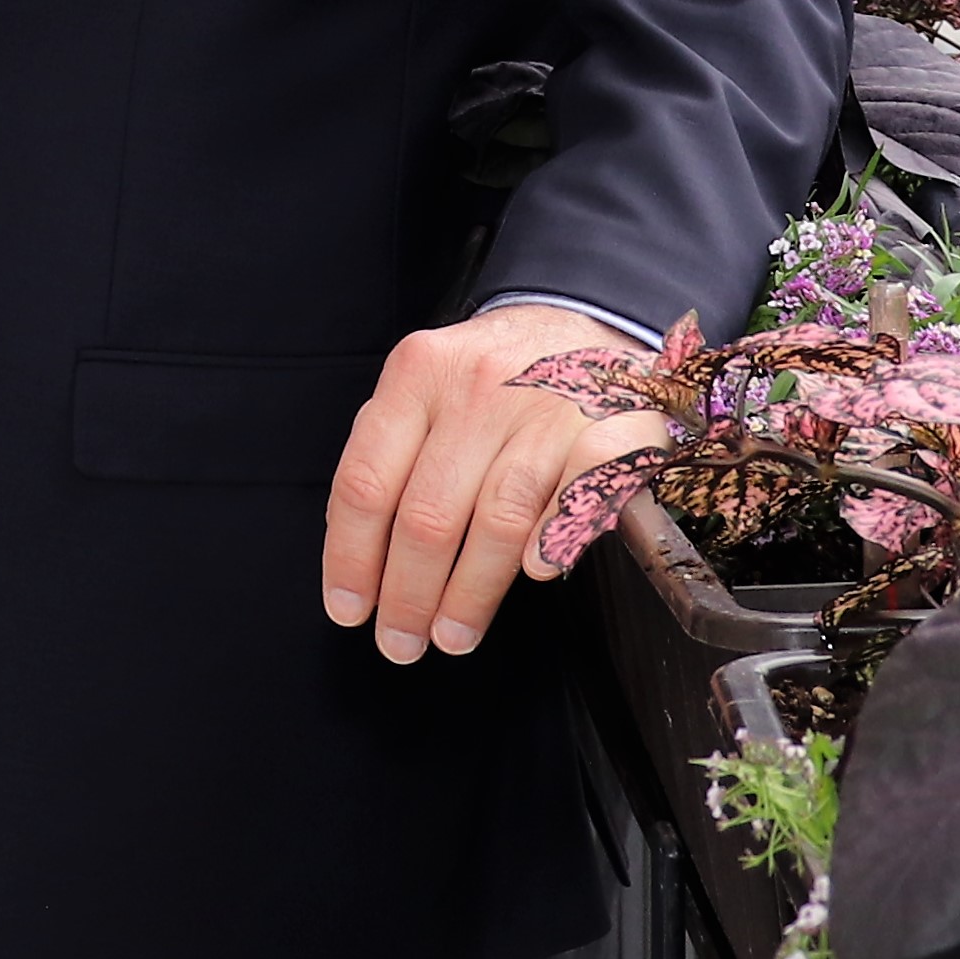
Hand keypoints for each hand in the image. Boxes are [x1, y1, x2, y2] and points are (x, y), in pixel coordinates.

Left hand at [321, 300, 638, 667]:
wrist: (581, 317)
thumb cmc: (491, 375)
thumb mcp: (426, 387)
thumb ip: (392, 453)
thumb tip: (357, 551)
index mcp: (418, 373)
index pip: (367, 481)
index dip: (352, 557)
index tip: (350, 609)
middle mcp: (478, 385)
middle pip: (428, 513)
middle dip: (408, 594)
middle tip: (400, 642)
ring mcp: (546, 406)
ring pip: (496, 521)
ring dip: (470, 594)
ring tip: (452, 635)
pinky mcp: (609, 427)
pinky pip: (574, 499)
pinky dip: (551, 542)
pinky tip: (533, 574)